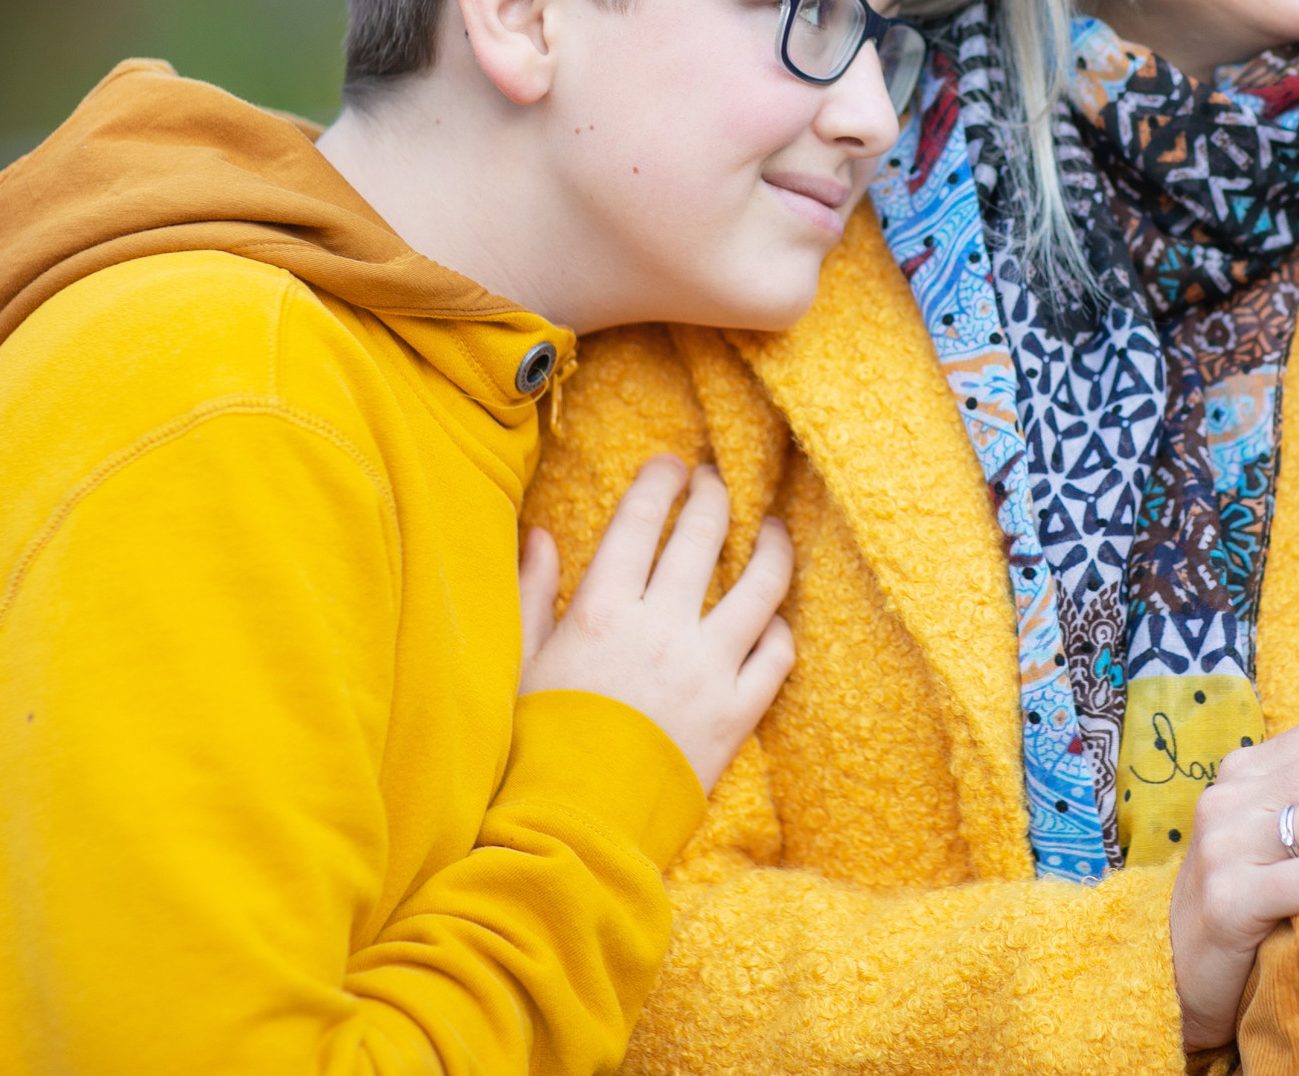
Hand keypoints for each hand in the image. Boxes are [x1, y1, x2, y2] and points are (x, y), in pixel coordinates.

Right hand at [517, 456, 795, 792]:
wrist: (574, 832)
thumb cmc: (534, 751)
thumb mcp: (519, 665)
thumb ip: (531, 595)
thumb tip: (539, 537)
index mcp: (601, 610)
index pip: (641, 519)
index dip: (660, 482)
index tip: (672, 466)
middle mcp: (661, 628)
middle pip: (704, 535)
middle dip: (715, 495)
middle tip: (719, 481)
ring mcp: (707, 670)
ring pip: (761, 585)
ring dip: (771, 548)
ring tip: (772, 532)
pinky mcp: (738, 714)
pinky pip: (777, 655)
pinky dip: (780, 629)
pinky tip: (773, 619)